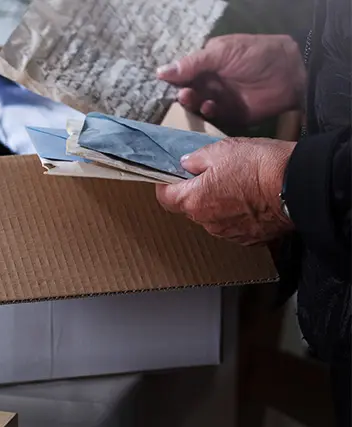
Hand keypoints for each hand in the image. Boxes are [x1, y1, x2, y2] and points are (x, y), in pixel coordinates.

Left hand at [155, 138, 295, 245]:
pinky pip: (235, 226)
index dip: (167, 185)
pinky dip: (239, 215)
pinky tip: (253, 200)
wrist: (298, 185)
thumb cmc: (259, 165)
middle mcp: (207, 222)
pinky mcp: (250, 239)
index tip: (174, 176)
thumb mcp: (222, 149)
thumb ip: (197, 159)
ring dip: (219, 204)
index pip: (166, 198)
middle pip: (191, 207)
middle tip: (214, 175)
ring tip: (239, 186)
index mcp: (194, 201)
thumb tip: (186, 164)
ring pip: (213, 218)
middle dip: (197, 192)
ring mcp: (229, 233)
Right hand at [156, 34, 305, 125]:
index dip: (174, 78)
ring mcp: (221, 98)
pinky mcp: (230, 114)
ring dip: (193, 102)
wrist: (290, 73)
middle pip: (188, 90)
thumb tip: (161, 72)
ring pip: (198, 104)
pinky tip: (211, 107)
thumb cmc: (256, 55)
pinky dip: (208, 113)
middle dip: (183, 92)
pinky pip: (212, 116)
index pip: (184, 72)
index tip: (164, 83)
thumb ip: (192, 63)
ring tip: (192, 98)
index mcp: (208, 63)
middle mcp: (212, 81)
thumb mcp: (222, 52)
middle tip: (184, 93)